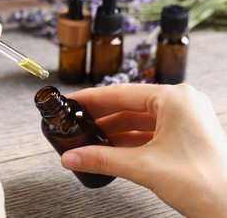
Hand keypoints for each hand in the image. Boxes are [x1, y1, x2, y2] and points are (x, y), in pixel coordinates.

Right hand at [61, 84, 226, 216]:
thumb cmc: (206, 184)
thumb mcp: (144, 167)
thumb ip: (102, 160)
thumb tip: (71, 157)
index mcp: (175, 99)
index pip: (122, 93)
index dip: (93, 98)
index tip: (73, 100)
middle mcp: (181, 103)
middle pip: (129, 105)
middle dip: (102, 115)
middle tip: (76, 119)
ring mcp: (184, 119)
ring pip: (139, 120)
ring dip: (114, 130)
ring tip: (88, 137)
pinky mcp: (184, 135)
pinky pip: (149, 132)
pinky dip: (129, 140)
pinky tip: (110, 147)